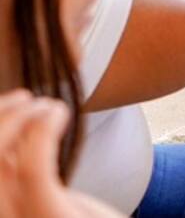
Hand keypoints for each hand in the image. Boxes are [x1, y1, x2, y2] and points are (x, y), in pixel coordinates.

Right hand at [0, 91, 120, 217]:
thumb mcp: (40, 200)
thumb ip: (19, 172)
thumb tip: (13, 128)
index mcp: (2, 209)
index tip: (11, 103)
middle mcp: (2, 216)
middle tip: (28, 99)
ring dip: (20, 120)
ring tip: (50, 107)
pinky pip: (33, 168)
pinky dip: (42, 130)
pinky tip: (58, 113)